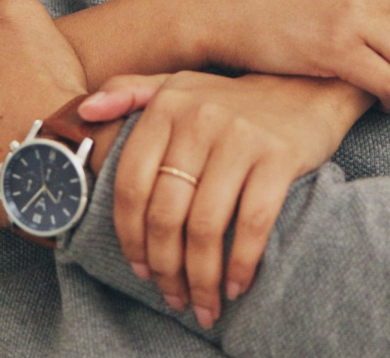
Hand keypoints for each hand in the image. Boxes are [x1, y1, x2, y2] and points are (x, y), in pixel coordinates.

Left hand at [80, 71, 369, 330]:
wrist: (305, 88)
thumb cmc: (232, 100)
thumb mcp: (178, 85)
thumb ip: (129, 92)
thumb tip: (84, 112)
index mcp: (167, 104)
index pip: (131, 183)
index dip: (130, 235)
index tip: (139, 268)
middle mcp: (198, 117)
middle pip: (166, 212)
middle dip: (165, 266)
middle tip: (171, 295)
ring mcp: (240, 136)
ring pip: (206, 225)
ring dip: (201, 277)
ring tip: (202, 304)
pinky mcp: (278, 155)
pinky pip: (252, 223)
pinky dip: (241, 264)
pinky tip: (235, 285)